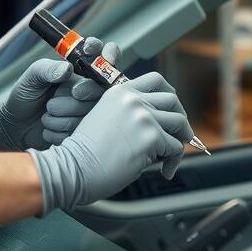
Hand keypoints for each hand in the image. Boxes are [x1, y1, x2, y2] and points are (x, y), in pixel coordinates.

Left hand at [0, 38, 116, 150]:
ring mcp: (88, 110)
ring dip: (64, 114)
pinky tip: (49, 127)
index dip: (106, 52)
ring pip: (91, 112)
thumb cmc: (26, 94)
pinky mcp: (84, 130)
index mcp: (81, 70)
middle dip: (84, 90)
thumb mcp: (32, 76)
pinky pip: (83, 131)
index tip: (89, 52)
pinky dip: (61, 130)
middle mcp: (89, 88)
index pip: (104, 55)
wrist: (17, 124)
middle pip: (101, 88)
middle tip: (74, 92)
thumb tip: (67, 69)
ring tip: (47, 113)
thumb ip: (47, 69)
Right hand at [29, 72, 194, 214]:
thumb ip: (130, 113)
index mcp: (120, 91)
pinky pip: (175, 147)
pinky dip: (173, 161)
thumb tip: (163, 123)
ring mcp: (142, 116)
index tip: (173, 111)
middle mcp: (132, 99)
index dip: (170, 96)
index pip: (157, 80)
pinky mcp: (150, 136)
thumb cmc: (85, 152)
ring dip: (177, 143)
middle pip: (173, 100)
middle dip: (180, 120)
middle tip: (178, 138)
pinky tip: (163, 170)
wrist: (72, 168)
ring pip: (179, 123)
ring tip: (167, 159)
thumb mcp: (105, 118)